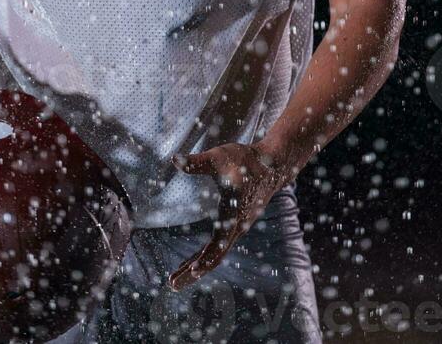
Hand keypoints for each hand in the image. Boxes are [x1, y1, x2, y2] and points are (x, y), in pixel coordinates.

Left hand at [168, 142, 286, 291]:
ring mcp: (237, 228)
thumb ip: (196, 162)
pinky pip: (218, 248)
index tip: (193, 272)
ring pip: (215, 255)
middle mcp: (237, 227)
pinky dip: (203, 257)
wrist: (270, 166)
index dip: (206, 258)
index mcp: (233, 214)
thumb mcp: (218, 157)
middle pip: (214, 257)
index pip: (219, 243)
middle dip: (193, 272)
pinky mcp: (234, 226)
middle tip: (171, 285)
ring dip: (195, 268)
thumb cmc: (244, 160)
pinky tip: (190, 263)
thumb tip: (174, 159)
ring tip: (173, 281)